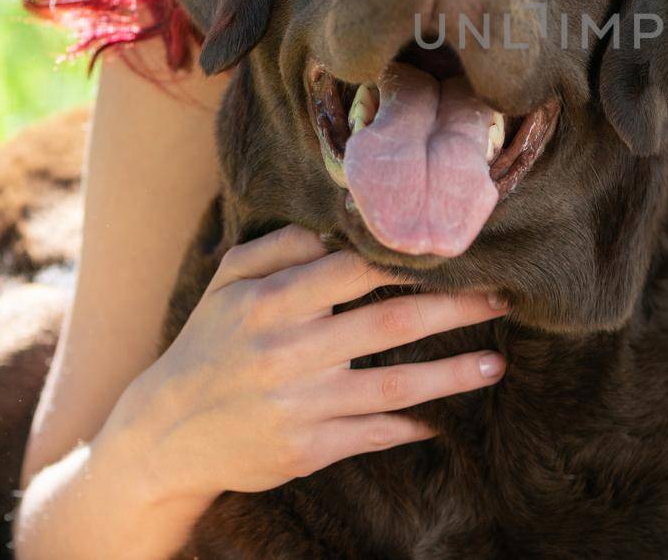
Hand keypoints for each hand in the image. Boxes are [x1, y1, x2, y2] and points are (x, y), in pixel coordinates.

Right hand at [101, 225, 507, 506]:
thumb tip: (340, 217)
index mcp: (270, 303)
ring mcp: (299, 405)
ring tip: (497, 363)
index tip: (459, 249)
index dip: (410, 258)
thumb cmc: (210, 342)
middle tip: (503, 298)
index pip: (354, 269)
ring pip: (393, 385)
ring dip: (452, 375)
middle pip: (389, 323)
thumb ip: (283, 245)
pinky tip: (445, 419)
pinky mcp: (305, 449)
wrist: (164, 434)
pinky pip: (372, 433)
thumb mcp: (228, 282)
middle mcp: (288, 353)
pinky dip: (412, 425)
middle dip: (454, 308)